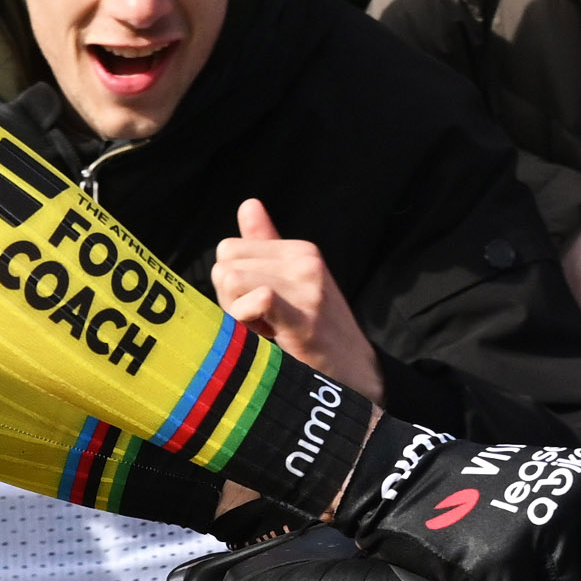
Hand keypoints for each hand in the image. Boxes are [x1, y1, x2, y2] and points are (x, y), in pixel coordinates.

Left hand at [209, 197, 379, 399]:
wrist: (356, 377)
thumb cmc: (316, 336)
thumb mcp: (293, 284)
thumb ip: (266, 245)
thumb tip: (247, 203)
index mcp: (300, 249)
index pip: (228, 249)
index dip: (230, 284)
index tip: (257, 310)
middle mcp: (305, 259)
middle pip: (224, 264)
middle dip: (229, 299)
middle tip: (262, 324)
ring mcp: (307, 284)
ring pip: (231, 280)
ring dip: (237, 315)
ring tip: (267, 331)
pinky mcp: (306, 314)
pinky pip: (257, 298)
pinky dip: (248, 319)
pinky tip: (267, 335)